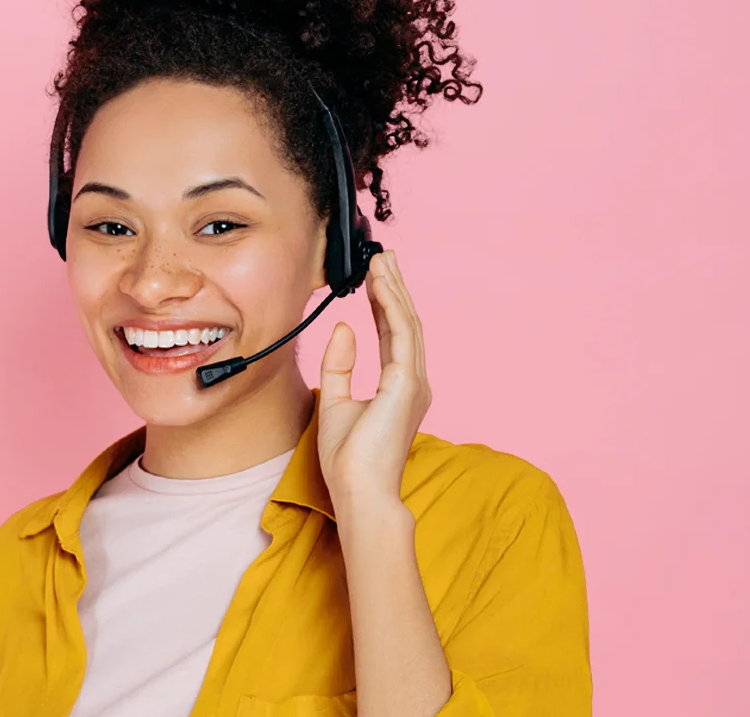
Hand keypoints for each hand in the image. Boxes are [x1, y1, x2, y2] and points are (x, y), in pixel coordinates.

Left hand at [314, 250, 430, 522]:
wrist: (359, 492)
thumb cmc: (349, 460)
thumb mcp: (336, 402)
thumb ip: (340, 364)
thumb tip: (344, 327)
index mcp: (398, 387)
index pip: (392, 334)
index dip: (383, 303)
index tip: (373, 278)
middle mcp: (411, 381)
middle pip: (404, 323)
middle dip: (393, 287)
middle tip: (383, 257)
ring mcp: (413, 383)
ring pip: (407, 323)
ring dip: (393, 290)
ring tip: (382, 261)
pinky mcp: (406, 385)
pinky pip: (402, 336)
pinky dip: (391, 307)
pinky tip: (379, 286)